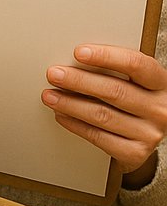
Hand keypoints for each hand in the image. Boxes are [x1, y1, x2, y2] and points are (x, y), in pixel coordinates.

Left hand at [42, 44, 166, 186]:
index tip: (78, 52)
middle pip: (115, 91)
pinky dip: (75, 125)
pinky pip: (99, 137)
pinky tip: (61, 115)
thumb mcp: (133, 79)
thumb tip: (71, 59)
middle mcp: (160, 108)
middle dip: (79, 81)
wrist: (145, 132)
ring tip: (50, 95)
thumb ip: (111, 68)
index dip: (106, 56)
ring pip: (103, 115)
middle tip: (54, 74)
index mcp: (160, 82)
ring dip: (71, 104)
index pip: (136, 64)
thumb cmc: (134, 96)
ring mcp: (149, 133)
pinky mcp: (135, 153)